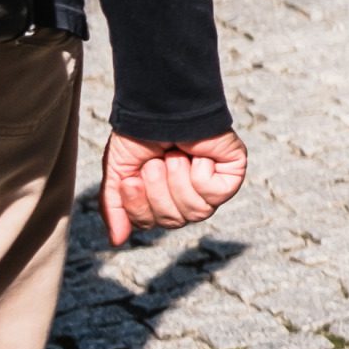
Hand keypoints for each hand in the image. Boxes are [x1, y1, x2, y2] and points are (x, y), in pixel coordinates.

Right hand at [103, 130, 245, 246]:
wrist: (161, 107)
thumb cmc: (141, 136)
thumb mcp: (119, 173)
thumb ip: (116, 207)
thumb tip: (117, 241)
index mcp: (162, 198)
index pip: (151, 224)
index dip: (139, 206)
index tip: (131, 179)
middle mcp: (188, 196)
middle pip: (174, 221)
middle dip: (159, 190)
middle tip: (156, 163)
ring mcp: (212, 187)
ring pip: (196, 211)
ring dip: (178, 180)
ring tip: (175, 156)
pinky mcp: (232, 175)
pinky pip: (215, 194)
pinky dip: (199, 172)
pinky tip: (199, 156)